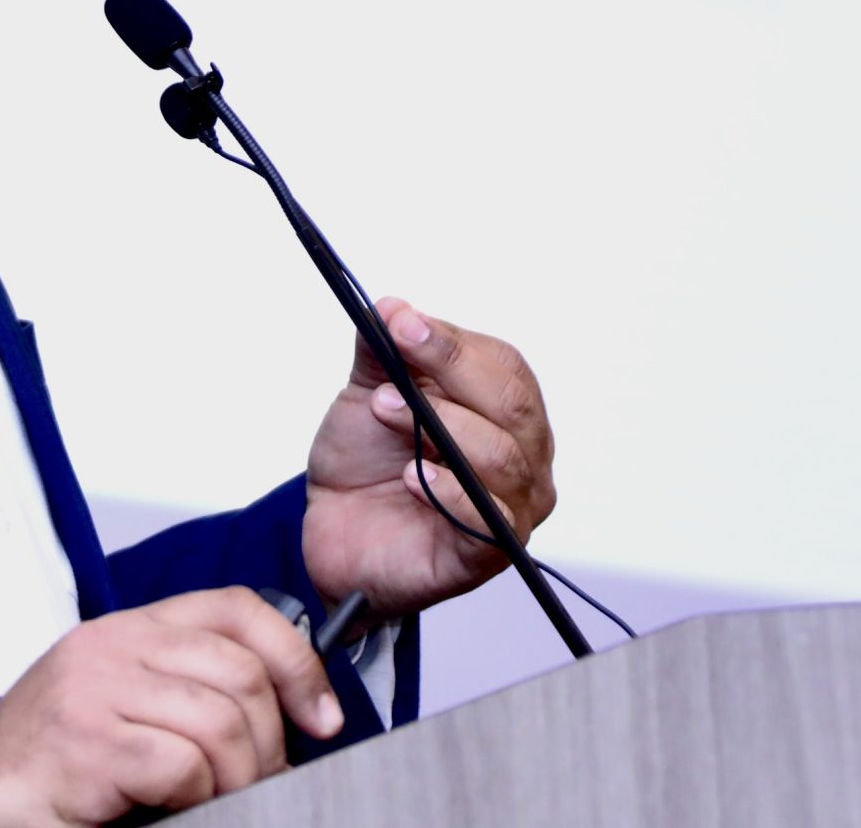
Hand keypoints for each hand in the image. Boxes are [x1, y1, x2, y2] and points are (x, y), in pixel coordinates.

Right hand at [0, 587, 342, 827]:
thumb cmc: (46, 776)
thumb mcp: (121, 711)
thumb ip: (181, 692)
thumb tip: (284, 714)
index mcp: (123, 632)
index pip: (235, 608)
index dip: (295, 659)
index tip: (320, 716)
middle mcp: (108, 647)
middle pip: (241, 671)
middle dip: (271, 740)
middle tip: (263, 783)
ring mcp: (92, 690)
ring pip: (220, 721)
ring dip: (238, 779)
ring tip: (221, 803)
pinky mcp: (84, 742)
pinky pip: (182, 765)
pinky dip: (197, 798)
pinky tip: (172, 811)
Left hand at [300, 297, 556, 618]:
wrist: (336, 530)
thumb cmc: (368, 463)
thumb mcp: (368, 392)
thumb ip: (383, 350)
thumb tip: (391, 308)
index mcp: (504, 409)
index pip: (503, 365)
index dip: (451, 342)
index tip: (400, 323)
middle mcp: (523, 457)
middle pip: (513, 406)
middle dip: (449, 375)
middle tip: (393, 369)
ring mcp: (512, 507)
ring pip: (502, 457)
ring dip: (440, 427)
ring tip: (384, 412)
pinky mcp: (488, 554)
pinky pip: (488, 519)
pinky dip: (450, 491)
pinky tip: (414, 477)